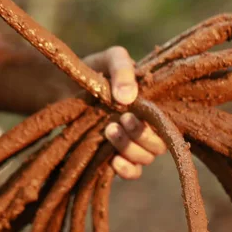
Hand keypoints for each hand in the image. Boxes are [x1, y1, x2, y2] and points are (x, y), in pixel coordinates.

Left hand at [83, 47, 165, 179]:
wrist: (63, 85)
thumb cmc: (94, 70)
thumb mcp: (110, 59)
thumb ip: (122, 69)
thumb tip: (127, 98)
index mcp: (153, 105)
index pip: (168, 123)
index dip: (156, 124)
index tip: (130, 113)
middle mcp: (147, 127)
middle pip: (159, 146)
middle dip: (141, 137)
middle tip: (121, 120)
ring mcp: (132, 144)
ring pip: (145, 159)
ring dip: (130, 149)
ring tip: (108, 130)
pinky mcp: (116, 157)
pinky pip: (133, 172)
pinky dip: (127, 170)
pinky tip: (114, 160)